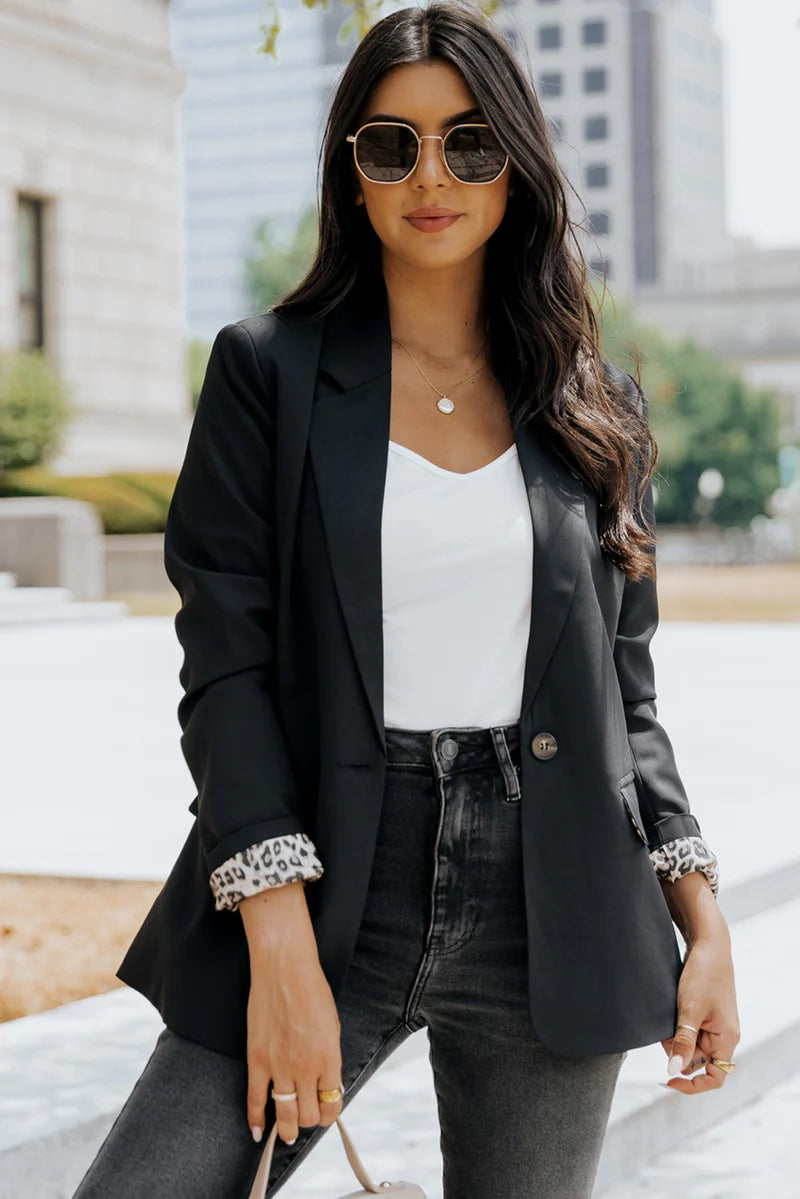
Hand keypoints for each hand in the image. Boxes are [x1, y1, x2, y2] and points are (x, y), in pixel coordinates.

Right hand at [246, 941, 343, 1145]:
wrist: (285, 968)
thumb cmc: (312, 991)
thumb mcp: (332, 1026)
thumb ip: (329, 1057)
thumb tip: (326, 1082)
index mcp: (329, 1058)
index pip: (333, 1105)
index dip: (331, 1113)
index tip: (326, 1110)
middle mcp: (306, 1068)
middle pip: (309, 1116)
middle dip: (311, 1120)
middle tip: (307, 1117)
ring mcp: (279, 1066)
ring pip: (285, 1115)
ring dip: (287, 1129)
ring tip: (288, 1133)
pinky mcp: (257, 1060)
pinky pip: (255, 1100)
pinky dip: (256, 1120)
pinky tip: (258, 1131)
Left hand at [660, 931, 739, 1095]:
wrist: (708, 945)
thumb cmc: (703, 974)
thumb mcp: (689, 1010)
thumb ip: (683, 1041)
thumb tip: (674, 1071)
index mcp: (727, 1039)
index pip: (715, 1077)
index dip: (692, 1085)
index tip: (668, 1080)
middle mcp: (724, 1036)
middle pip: (699, 1062)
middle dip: (678, 1053)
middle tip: (663, 1034)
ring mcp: (715, 1025)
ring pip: (692, 1046)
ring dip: (675, 1039)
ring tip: (667, 1017)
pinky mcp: (705, 1014)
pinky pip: (689, 1031)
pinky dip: (676, 1027)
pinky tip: (669, 1013)